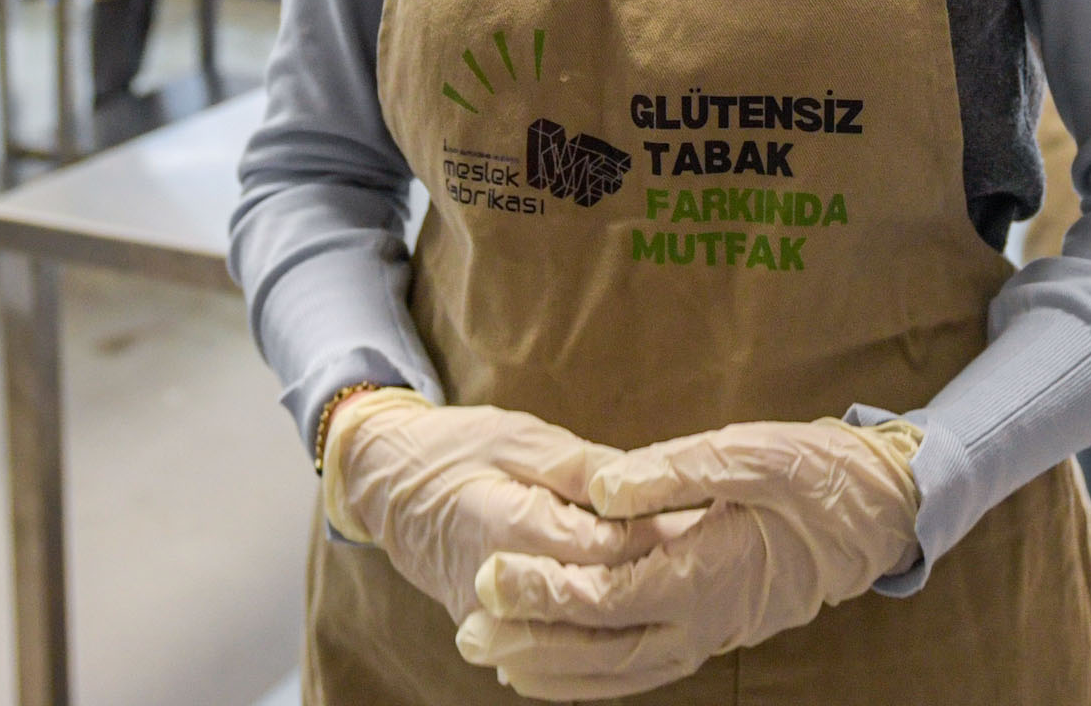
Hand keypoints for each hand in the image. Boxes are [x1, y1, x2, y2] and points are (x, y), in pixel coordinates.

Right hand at [322, 389, 672, 626]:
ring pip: (578, 641)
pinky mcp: (492, 634)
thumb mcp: (517, 437)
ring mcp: (492, 620)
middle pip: (595, 601)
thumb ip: (579, 466)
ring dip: (629, 618)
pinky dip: (596, 640)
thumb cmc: (456, 450)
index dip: (651, 535)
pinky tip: (635, 619)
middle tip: (703, 560)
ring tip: (679, 590)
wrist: (387, 488)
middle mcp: (499, 586)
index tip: (696, 522)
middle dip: (650, 580)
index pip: (599, 547)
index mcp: (507, 526)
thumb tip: (640, 484)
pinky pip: (553, 652)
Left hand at [458, 417, 922, 698]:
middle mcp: (702, 620)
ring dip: (550, 667)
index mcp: (706, 574)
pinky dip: (590, 677)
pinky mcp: (708, 632)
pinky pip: (639, 670)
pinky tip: (550, 667)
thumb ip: (673, 471)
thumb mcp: (752, 451)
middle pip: (599, 648)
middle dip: (530, 640)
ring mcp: (706, 634)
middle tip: (468, 627)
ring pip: (616, 671)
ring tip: (489, 653)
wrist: (878, 515)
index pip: (606, 596)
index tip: (491, 572)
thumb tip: (601, 490)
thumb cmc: (818, 476)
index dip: (544, 591)